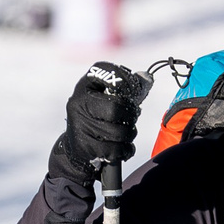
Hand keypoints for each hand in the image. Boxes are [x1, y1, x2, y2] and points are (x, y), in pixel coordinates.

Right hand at [51, 65, 148, 179]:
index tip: (134, 90)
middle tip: (130, 118)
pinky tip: (123, 147)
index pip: (104, 73)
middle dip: (130, 115)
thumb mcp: (107, 98)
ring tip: (126, 133)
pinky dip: (125, 150)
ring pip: (117, 132)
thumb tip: (147, 78)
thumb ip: (126, 88)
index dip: (125, 79)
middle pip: (115, 107)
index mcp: (85, 86)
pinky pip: (114, 150)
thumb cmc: (97, 117)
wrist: (77, 145)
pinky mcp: (84, 147)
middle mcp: (78, 103)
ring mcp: (79, 126)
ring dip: (129, 134)